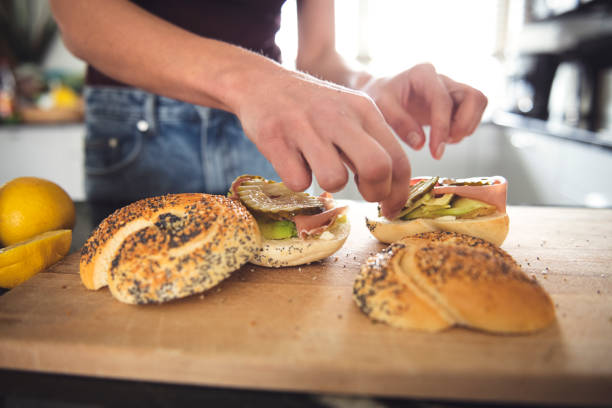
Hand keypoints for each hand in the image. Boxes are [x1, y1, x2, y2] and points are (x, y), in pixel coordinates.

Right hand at [236, 70, 411, 217]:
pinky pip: (298, 182)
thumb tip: (390, 191)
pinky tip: (292, 160)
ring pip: (334, 180)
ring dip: (328, 185)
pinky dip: (297, 179)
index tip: (390, 209)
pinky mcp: (275, 139)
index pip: (397, 159)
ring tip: (318, 166)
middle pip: (377, 167)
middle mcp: (338, 116)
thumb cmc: (312, 108)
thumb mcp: (348, 112)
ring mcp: (306, 126)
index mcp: (363, 110)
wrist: (260, 83)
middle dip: (374, 193)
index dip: (399, 193)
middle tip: (363, 195)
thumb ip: (371, 144)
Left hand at [363, 63, 487, 158]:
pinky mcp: (454, 101)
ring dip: (466, 127)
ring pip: (478, 103)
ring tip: (443, 141)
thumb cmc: (378, 97)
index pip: (443, 101)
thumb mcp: (380, 108)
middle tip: (445, 143)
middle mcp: (441, 78)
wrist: (378, 94)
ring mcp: (450, 88)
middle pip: (474, 97)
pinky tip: (443, 137)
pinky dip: (463, 129)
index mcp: (422, 74)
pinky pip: (472, 112)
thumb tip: (421, 143)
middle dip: (464, 125)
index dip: (442, 127)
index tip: (435, 151)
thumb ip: (399, 123)